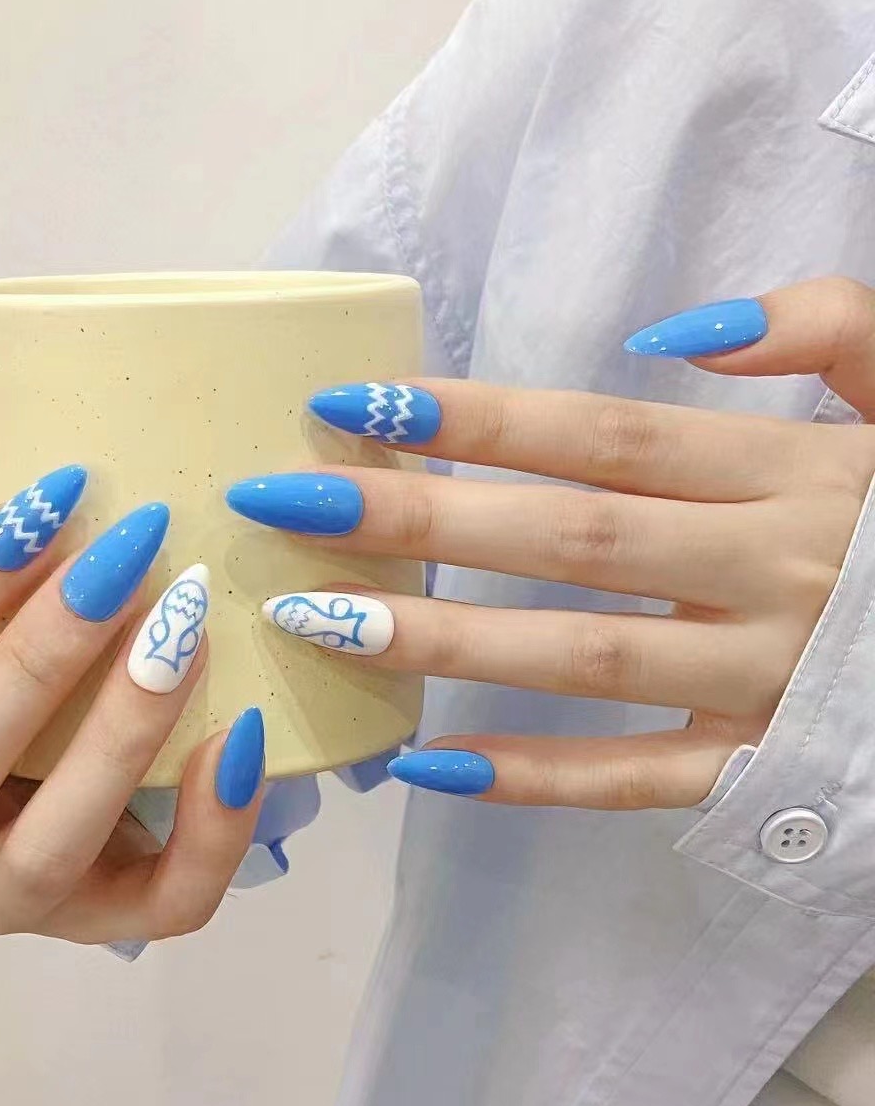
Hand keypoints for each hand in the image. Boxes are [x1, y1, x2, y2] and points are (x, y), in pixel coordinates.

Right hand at [0, 473, 263, 943]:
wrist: (11, 752)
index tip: (44, 504)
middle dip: (44, 654)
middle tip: (127, 552)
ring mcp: (1, 904)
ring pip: (54, 846)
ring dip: (124, 731)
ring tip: (185, 624)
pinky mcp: (100, 921)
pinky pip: (164, 904)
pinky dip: (212, 830)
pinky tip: (242, 734)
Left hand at [228, 278, 874, 808]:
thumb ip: (828, 328)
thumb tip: (674, 325)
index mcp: (793, 475)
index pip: (601, 436)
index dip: (473, 418)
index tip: (353, 405)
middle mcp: (767, 575)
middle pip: (563, 539)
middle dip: (417, 519)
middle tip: (283, 503)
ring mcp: (761, 684)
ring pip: (579, 659)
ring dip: (442, 644)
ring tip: (316, 622)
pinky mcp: (763, 771)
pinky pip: (635, 781)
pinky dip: (534, 777)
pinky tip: (426, 766)